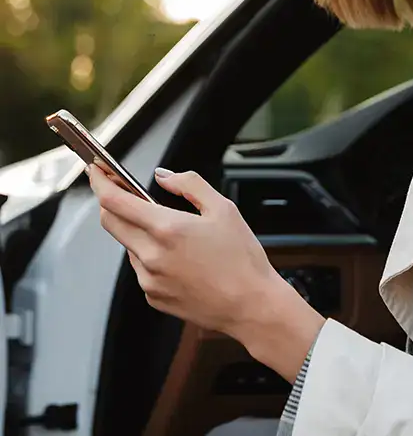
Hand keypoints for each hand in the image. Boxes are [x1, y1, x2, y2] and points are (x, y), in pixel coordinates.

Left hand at [87, 165, 276, 334]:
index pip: (116, 201)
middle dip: (111, 202)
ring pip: (128, 245)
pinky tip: (179, 256)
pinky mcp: (153, 297)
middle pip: (110, 222)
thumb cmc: (242, 259)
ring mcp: (149, 279)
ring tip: (172, 231)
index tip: (97, 171)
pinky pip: (141, 268)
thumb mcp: (223, 208)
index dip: (101, 182)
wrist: (250, 306)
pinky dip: (150, 255)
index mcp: (167, 229)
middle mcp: (151, 256)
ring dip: (137, 230)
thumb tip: (164, 177)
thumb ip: (190, 184)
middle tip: (124, 191)